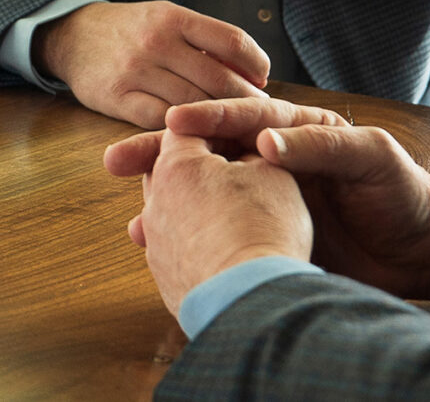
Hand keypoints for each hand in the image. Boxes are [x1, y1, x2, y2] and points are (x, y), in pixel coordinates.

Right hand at [35, 0, 268, 125]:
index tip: (262, 78)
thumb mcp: (165, 18)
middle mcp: (155, 41)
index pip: (232, 41)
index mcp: (172, 17)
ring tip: (233, 126)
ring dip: (219, 119)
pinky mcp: (117, 98)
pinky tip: (195, 132)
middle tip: (258, 114)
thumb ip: (203, 40)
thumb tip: (252, 71)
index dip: (256, 64)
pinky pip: (161, 120)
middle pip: (219, 78)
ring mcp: (135, 71)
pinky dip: (183, 129)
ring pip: (193, 103)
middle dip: (246, 100)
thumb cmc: (131, 30)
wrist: (72, 36)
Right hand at [109, 98, 429, 304]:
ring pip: (205, 191)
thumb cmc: (406, 195)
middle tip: (116, 160)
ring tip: (130, 212)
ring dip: (164, 199)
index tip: (170, 122)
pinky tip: (158, 242)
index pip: (243, 115)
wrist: (425, 252)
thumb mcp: (370, 158)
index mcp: (298, 129)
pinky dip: (186, 235)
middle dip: (160, 155)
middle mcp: (274, 158)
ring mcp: (268, 197)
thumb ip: (319, 145)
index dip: (206, 117)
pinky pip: (219, 228)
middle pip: (208, 151)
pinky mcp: (268, 232)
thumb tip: (264, 138)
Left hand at [115, 123, 313, 318]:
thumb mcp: (273, 174)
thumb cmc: (263, 229)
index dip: (208, 130)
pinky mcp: (165, 279)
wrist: (251, 299)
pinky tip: (218, 253)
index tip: (222, 137)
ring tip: (218, 214)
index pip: (184, 132)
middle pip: (168, 173)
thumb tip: (246, 158)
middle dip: (191, 169)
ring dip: (188, 210)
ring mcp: (157, 243)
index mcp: (178, 165)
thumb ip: (254, 156)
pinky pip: (175, 253)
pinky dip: (194, 248)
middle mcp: (156, 202)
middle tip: (216, 173)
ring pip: (168, 214)